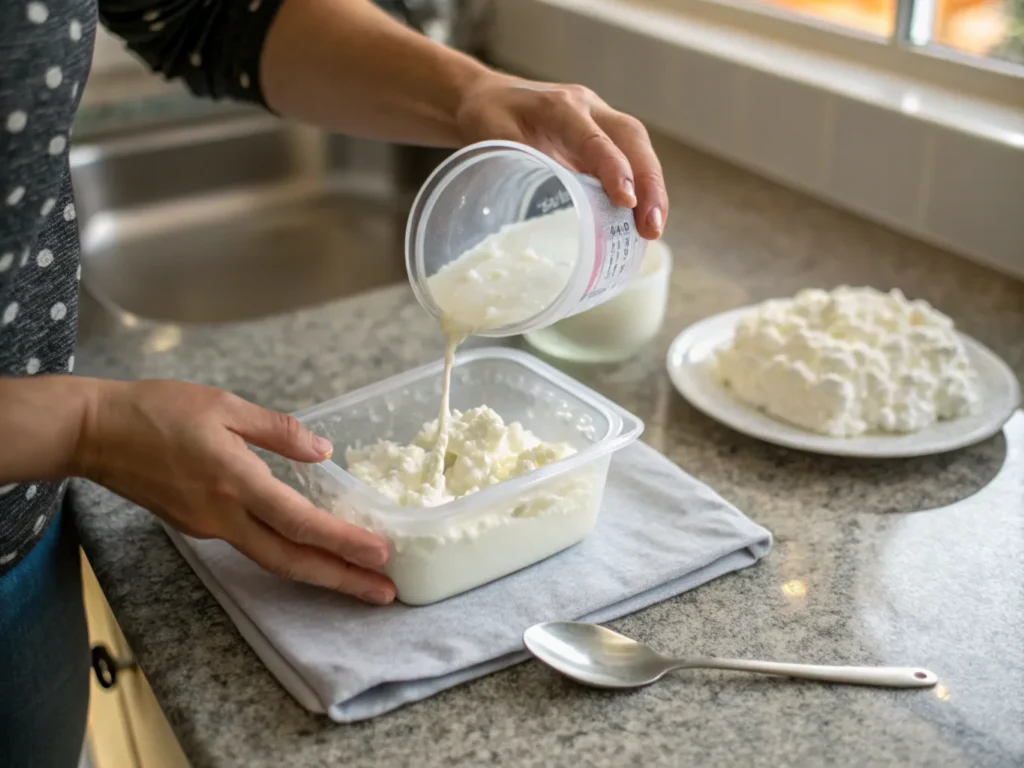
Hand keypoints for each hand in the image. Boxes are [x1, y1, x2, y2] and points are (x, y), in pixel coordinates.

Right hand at [73, 380, 395, 604]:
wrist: (94, 433)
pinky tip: (310, 551)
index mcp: (235, 481)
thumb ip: (278, 430)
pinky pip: (251, 547)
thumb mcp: (225, 405)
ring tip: (356, 580)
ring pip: (271, 559)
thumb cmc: (157, 410)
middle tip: (385, 596)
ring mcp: (208, 527)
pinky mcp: (196, 526)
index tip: (380, 554)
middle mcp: (224, 516)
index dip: (343, 541)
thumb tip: (323, 450)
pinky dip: (288, 555)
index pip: (299, 522)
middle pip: (291, 560)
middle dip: (341, 580)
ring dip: (318, 573)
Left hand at [456, 73, 668, 239]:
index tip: (627, 201)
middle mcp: (587, 108)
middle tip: (651, 227)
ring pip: (638, 148)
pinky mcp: (603, 137)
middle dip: (649, 183)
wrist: (487, 95)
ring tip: (652, 230)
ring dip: (652, 190)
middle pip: (632, 139)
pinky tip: (641, 220)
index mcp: (558, 107)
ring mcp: (599, 120)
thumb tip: (539, 208)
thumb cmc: (487, 117)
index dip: (614, 168)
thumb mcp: (489, 137)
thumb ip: (514, 163)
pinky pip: (630, 159)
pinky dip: (641, 189)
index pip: (595, 138)